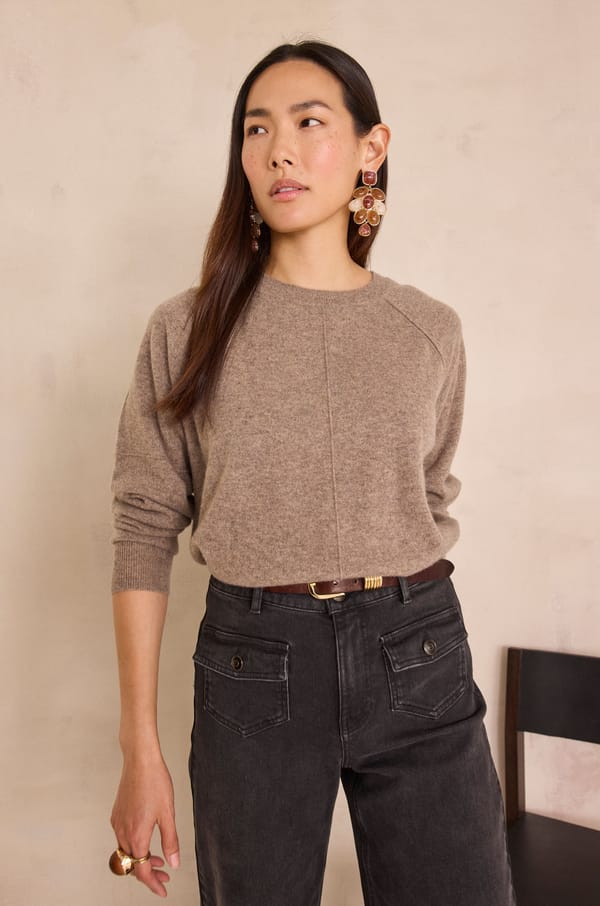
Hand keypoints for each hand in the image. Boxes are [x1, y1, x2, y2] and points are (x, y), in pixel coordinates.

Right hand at [111, 752, 179, 896]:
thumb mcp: (168, 814)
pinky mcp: (116, 815)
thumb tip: (174, 862)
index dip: (153, 883)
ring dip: (140, 859)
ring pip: (126, 852)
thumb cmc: (155, 782)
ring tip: (158, 857)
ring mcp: (117, 823)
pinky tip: (147, 838)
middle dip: (148, 873)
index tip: (163, 889)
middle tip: (164, 875)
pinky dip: (134, 846)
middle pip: (132, 865)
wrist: (139, 760)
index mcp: (137, 834)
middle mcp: (123, 832)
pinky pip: (122, 839)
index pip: (141, 870)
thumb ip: (170, 841)